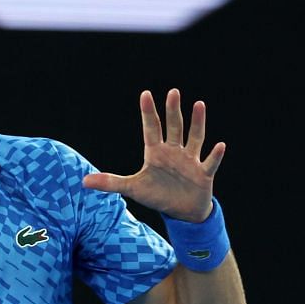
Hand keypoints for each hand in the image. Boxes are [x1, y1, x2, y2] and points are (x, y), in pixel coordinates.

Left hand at [81, 88, 224, 222]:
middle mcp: (174, 152)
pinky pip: (210, 162)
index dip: (148, 113)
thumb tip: (84, 181)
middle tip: (173, 92)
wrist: (182, 211)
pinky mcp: (203, 174)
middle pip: (174, 127)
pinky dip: (215, 155)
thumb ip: (110, 183)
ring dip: (197, 123)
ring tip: (200, 104)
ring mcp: (190, 161)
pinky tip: (220, 145)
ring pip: (194, 138)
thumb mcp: (132, 189)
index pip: (151, 129)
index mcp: (156, 153)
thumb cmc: (158, 195)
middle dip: (173, 111)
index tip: (146, 94)